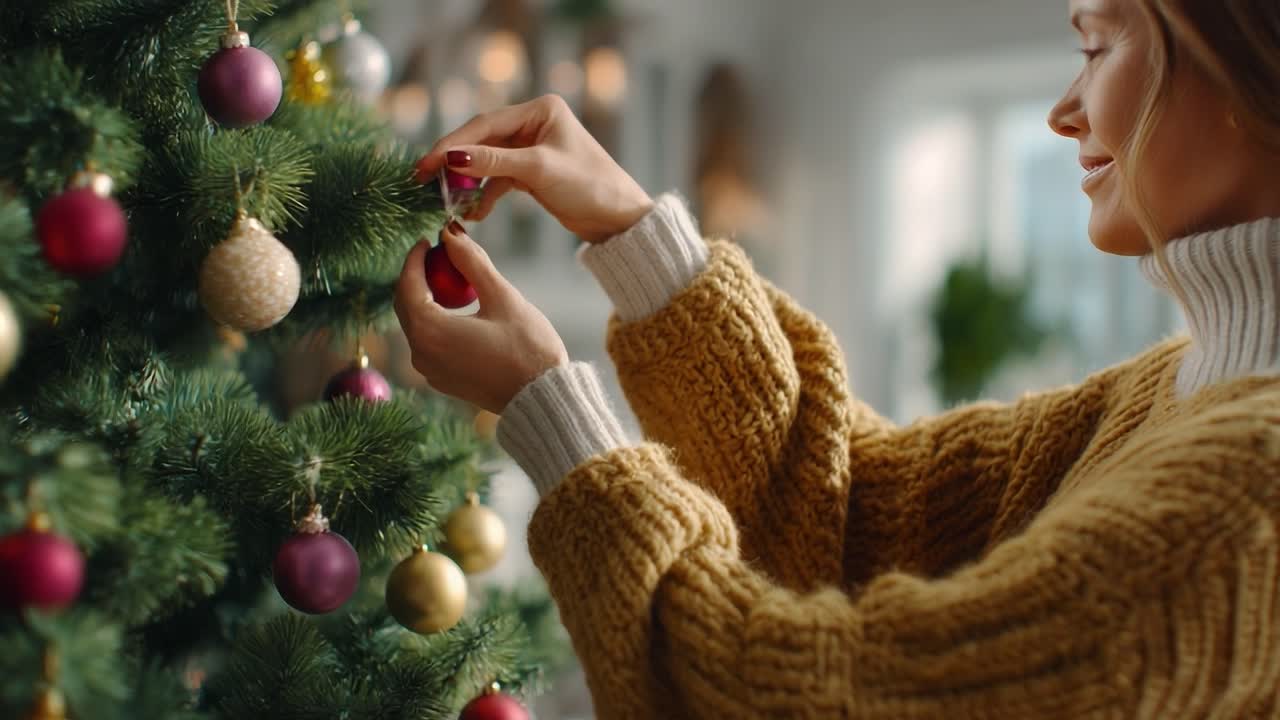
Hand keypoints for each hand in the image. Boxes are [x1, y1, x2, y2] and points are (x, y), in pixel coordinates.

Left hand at [394, 222, 568, 412]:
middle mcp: (421, 354)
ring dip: (428, 299)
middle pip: (406, 305)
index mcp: (430, 331)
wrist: (543, 398)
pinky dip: (436, 321)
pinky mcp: (443, 380)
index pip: (408, 284)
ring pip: (417, 324)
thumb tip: (450, 233)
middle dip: (419, 276)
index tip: (429, 240)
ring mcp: (430, 371)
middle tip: (439, 256)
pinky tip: (459, 311)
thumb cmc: (527, 347)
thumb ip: (472, 262)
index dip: (416, 257)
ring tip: (452, 280)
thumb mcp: (502, 297)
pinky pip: (429, 343)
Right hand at [416, 94, 653, 242]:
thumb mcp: (539, 170)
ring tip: (448, 202)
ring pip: (487, 161)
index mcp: (540, 110)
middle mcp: (534, 124)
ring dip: (468, 182)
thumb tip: (452, 157)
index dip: (453, 144)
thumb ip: (494, 162)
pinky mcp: (531, 172)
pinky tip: (474, 214)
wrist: (619, 218)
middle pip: (482, 140)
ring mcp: (531, 148)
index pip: (486, 123)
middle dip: (455, 163)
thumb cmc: (590, 185)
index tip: (427, 164)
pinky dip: (484, 196)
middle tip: (425, 180)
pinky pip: (498, 180)